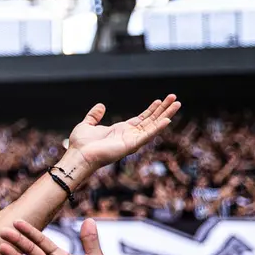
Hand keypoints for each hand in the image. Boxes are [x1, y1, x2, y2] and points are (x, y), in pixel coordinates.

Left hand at [65, 95, 180, 171]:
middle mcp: (129, 135)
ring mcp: (132, 141)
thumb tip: (101, 105)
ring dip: (166, 115)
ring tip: (177, 104)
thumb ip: (94, 115)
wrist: (78, 155)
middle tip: (174, 98)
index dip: (151, 110)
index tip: (160, 100)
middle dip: (163, 109)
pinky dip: (157, 128)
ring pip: (153, 126)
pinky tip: (167, 120)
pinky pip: (147, 135)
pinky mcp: (131, 145)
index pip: (141, 119)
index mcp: (121, 130)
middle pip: (151, 120)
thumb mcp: (87, 124)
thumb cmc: (80, 144)